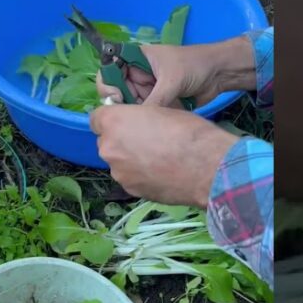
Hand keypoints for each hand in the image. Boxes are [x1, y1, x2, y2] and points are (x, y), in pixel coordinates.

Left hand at [89, 104, 237, 207]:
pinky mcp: (131, 190)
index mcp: (114, 122)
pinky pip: (131, 179)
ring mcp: (118, 172)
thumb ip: (140, 119)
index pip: (96, 119)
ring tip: (158, 161)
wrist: (206, 166)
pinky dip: (142, 176)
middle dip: (121, 141)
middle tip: (147, 142)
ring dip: (131, 161)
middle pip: (106, 143)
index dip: (111, 120)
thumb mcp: (161, 111)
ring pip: (119, 163)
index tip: (125, 123)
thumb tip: (138, 125)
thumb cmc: (187, 131)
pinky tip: (162, 175)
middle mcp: (108, 148)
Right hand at [95, 36, 256, 107]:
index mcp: (136, 59)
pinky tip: (154, 124)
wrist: (219, 74)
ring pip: (130, 105)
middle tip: (132, 117)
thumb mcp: (172, 80)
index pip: (109, 71)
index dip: (108, 85)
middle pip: (117, 92)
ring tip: (146, 121)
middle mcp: (138, 74)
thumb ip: (154, 100)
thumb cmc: (195, 66)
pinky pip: (145, 112)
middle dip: (122, 105)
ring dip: (136, 114)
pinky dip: (147, 119)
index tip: (118, 99)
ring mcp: (148, 88)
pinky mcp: (157, 101)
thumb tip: (137, 120)